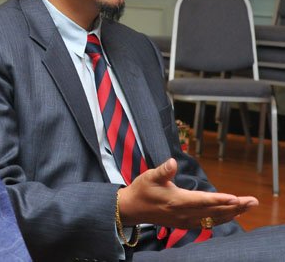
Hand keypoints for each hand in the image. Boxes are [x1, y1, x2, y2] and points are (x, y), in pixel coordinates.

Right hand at [117, 158, 257, 228]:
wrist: (132, 209)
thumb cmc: (141, 190)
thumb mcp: (150, 176)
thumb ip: (163, 170)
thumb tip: (173, 162)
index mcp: (177, 201)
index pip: (203, 201)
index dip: (220, 200)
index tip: (236, 198)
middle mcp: (184, 213)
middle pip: (214, 211)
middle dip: (235, 207)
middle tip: (252, 201)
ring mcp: (185, 220)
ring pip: (213, 219)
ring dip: (232, 213)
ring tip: (247, 207)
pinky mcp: (185, 223)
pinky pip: (208, 223)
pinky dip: (221, 219)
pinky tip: (230, 215)